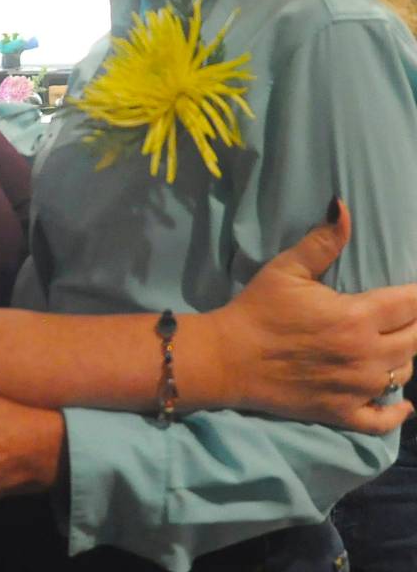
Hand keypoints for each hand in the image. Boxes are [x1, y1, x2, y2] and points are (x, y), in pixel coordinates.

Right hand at [217, 199, 416, 431]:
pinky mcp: (343, 413)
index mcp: (355, 317)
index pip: (410, 303)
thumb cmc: (258, 309)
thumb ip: (323, 241)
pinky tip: (401, 403)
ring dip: (404, 355)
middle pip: (416, 339)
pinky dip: (397, 412)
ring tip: (394, 342)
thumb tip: (344, 207)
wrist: (229, 358)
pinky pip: (383, 420)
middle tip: (408, 311)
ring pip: (403, 373)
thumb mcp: (287, 269)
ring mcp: (357, 389)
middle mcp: (366, 356)